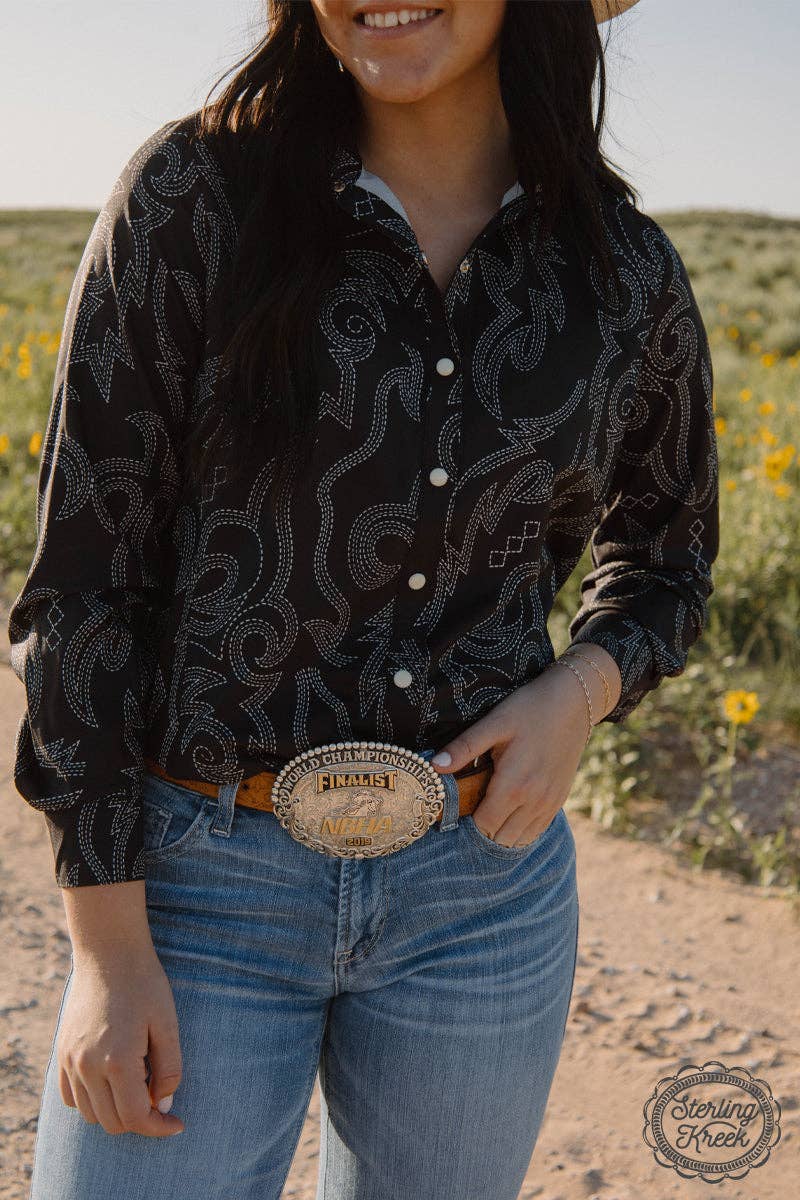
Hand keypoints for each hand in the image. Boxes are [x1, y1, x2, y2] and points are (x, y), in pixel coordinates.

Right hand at [57, 944, 184, 1136]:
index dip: (158, 1128)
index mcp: (118, 1060)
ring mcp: (70, 1060)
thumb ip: (168, 1069)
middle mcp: (88, 1066)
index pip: (135, 1118)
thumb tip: (163, 1105)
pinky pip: (71, 1096)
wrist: (108, 952)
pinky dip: (91, 1101)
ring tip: (137, 1086)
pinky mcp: (61, 1052)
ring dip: (115, 1112)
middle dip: (140, 1121)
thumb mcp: (167, 1023)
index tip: (176, 1123)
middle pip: (112, 1122)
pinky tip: (112, 1082)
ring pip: (90, 1114)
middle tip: (160, 1101)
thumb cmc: (144, 983)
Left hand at [430, 664, 590, 846]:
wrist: (573, 702)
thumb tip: (434, 766)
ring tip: (489, 808)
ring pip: (519, 839)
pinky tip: (510, 810)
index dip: (467, 820)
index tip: (458, 805)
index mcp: (513, 785)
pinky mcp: (560, 800)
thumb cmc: (529, 709)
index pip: (483, 825)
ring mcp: (550, 803)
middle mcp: (534, 801)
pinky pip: (536, 830)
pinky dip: (520, 828)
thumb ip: (464, 748)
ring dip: (501, 831)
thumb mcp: (494, 723)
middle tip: (471, 805)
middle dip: (482, 828)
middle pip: (500, 838)